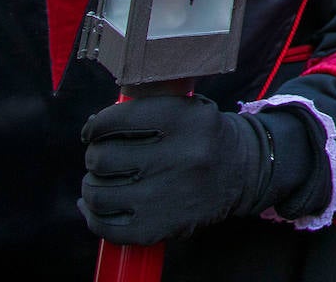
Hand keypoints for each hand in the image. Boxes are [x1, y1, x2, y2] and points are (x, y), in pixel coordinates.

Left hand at [80, 94, 282, 244]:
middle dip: (96, 156)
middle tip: (104, 157)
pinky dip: (94, 214)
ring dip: (93, 185)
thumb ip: (146, 108)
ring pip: (97, 192)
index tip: (93, 131)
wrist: (243, 172)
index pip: (115, 120)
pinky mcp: (159, 227)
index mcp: (184, 121)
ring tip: (104, 180)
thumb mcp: (188, 108)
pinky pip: (105, 225)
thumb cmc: (203, 137)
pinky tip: (97, 205)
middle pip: (102, 158)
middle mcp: (178, 157)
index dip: (96, 125)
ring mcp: (166, 196)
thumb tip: (92, 125)